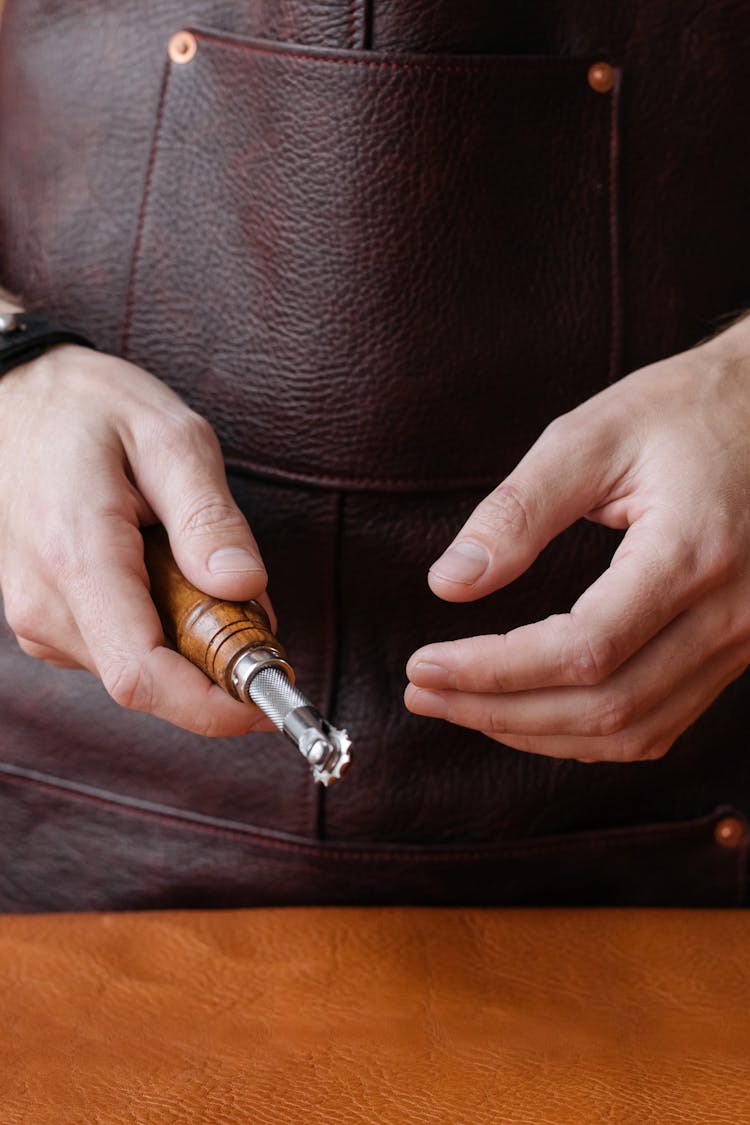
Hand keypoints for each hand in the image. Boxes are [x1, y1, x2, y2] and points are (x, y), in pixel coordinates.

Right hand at [0, 343, 274, 735]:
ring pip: (137, 671)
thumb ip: (209, 515)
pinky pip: (120, 651)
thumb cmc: (90, 409)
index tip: (267, 698)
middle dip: (213, 661)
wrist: (16, 400)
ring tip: (193, 562)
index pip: (141, 675)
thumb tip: (243, 586)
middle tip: (248, 600)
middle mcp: (45, 603)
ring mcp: (38, 618)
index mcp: (76, 557)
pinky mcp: (45, 621)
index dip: (211, 706)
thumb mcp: (170, 438)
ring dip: (188, 641)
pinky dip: (162, 629)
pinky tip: (161, 571)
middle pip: (147, 681)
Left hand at [405, 319, 749, 761]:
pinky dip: (589, 734)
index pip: (581, 650)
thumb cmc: (688, 410)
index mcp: (692, 554)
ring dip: (537, 733)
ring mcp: (741, 641)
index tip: (425, 663)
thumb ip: (519, 510)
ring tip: (464, 707)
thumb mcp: (594, 436)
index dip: (493, 671)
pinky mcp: (736, 649)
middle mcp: (729, 614)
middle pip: (604, 706)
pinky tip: (534, 713)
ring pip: (633, 730)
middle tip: (424, 693)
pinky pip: (660, 721)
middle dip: (498, 711)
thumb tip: (448, 582)